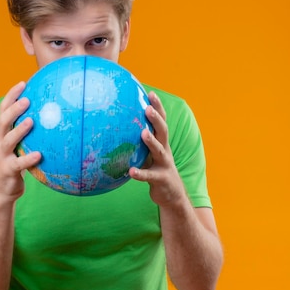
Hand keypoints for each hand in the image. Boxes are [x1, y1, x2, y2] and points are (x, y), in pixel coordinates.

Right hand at [0, 81, 40, 203]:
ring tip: (32, 121)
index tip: (23, 83)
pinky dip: (28, 159)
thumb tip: (54, 117)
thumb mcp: (21, 146)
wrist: (2, 192)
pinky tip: (40, 155)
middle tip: (27, 99)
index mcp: (2, 133)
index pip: (4, 109)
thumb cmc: (17, 165)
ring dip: (19, 130)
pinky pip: (18, 164)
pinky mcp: (7, 171)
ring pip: (8, 140)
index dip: (11, 95)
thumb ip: (31, 133)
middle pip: (3, 121)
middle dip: (14, 109)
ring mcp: (2, 157)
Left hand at [129, 91, 186, 206]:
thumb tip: (117, 128)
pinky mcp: (161, 180)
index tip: (150, 93)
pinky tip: (130, 171)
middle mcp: (165, 151)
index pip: (161, 121)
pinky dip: (141, 173)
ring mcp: (165, 165)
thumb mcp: (149, 155)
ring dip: (152, 142)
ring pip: (160, 151)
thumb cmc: (156, 170)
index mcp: (162, 143)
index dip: (158, 107)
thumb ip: (138, 143)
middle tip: (148, 108)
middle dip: (157, 119)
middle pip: (163, 131)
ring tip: (143, 133)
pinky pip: (150, 176)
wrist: (173, 196)